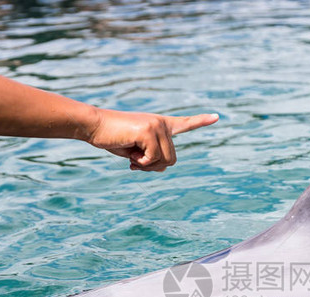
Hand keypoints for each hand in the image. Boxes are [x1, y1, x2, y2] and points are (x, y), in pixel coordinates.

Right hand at [87, 109, 218, 171]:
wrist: (93, 126)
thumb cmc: (112, 138)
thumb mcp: (136, 152)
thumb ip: (153, 158)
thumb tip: (166, 166)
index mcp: (160, 124)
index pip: (184, 123)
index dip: (200, 121)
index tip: (216, 117)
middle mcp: (162, 123)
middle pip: (172, 159)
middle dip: (154, 166)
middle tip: (136, 162)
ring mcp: (157, 125)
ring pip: (165, 160)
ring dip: (147, 166)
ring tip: (132, 157)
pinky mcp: (149, 130)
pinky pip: (153, 158)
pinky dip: (141, 163)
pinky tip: (130, 154)